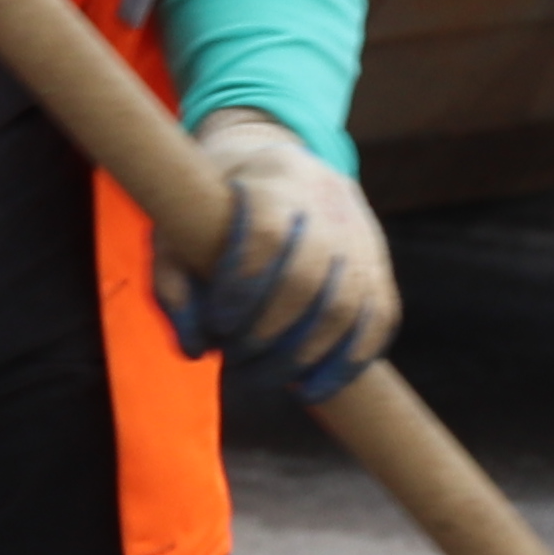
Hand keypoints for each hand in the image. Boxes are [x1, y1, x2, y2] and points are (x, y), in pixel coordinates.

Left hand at [155, 110, 397, 399]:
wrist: (271, 167)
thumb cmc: (212, 212)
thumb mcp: (176, 234)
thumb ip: (174, 288)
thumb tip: (196, 349)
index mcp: (270, 178)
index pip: (266, 235)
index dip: (242, 289)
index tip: (218, 326)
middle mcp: (324, 198)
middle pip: (309, 277)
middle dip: (270, 335)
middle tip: (238, 364)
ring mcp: (359, 230)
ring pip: (349, 303)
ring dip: (307, 356)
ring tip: (268, 380)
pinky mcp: (377, 260)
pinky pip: (379, 316)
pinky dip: (350, 360)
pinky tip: (314, 387)